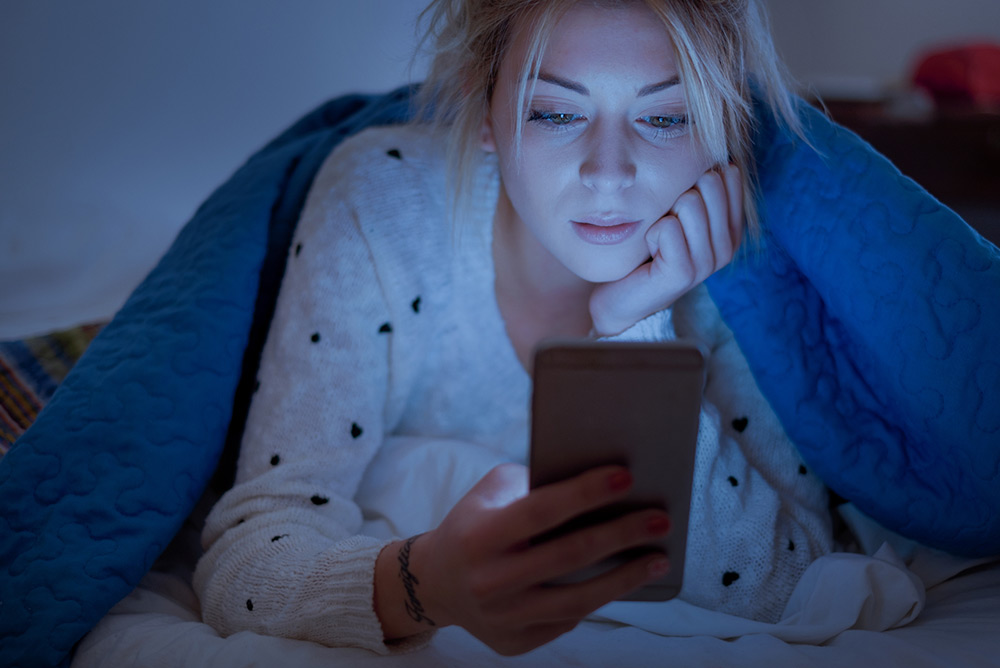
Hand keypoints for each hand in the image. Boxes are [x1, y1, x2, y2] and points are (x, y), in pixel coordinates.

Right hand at [376, 463, 670, 655]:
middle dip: (621, 535)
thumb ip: (535, 483)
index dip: (586, 493)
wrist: (435, 582)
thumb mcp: (491, 492)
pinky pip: (567, 621)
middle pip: (569, 556)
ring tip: (658, 558)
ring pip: (576, 600)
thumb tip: (598, 483)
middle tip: (659, 520)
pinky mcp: (515, 642)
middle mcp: (489, 580)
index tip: (627, 477)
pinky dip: (599, 599)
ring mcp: (502, 617)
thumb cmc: (473, 524)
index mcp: (480, 535)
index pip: (541, 511)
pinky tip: (626, 580)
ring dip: (624, 579)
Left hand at [589, 164, 743, 335]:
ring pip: (689, 202)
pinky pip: (667, 228)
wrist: (619, 295)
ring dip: (662, 216)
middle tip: (665, 225)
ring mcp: (709, 262)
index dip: (693, 178)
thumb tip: (707, 139)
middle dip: (676, 195)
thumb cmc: (647, 247)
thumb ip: (696, 181)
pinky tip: (650, 253)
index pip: (728, 173)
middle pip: (709, 182)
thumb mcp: (675, 209)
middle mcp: (728, 245)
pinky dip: (650, 234)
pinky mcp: (684, 274)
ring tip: (657, 241)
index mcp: (732, 226)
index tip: (678, 206)